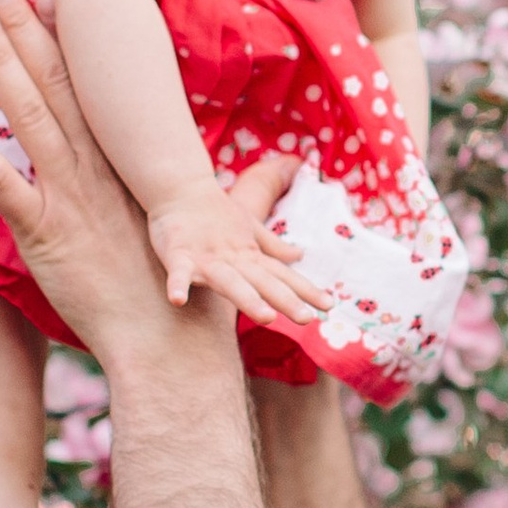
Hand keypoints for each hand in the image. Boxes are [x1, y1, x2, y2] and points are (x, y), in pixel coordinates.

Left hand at [0, 0, 219, 364]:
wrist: (173, 348)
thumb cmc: (194, 298)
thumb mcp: (224, 233)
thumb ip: (250, 194)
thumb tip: (288, 169)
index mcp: (126, 164)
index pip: (89, 87)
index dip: (62, 39)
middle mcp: (97, 167)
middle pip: (56, 81)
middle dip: (22, 27)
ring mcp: (70, 196)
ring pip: (30, 114)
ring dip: (0, 61)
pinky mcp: (45, 233)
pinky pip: (1, 185)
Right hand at [145, 169, 331, 326]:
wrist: (180, 189)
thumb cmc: (216, 214)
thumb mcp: (249, 230)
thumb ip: (273, 248)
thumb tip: (300, 255)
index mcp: (250, 255)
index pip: (283, 275)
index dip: (306, 290)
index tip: (330, 306)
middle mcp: (233, 258)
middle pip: (263, 282)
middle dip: (285, 299)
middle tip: (307, 318)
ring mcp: (206, 258)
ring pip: (229, 281)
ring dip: (247, 298)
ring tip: (265, 317)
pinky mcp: (178, 254)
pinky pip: (178, 273)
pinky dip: (178, 285)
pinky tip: (177, 301)